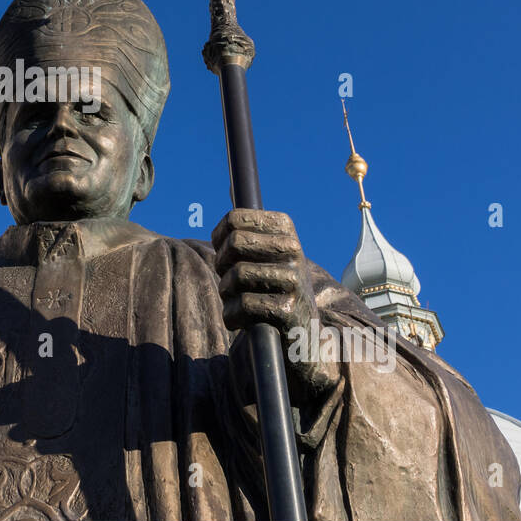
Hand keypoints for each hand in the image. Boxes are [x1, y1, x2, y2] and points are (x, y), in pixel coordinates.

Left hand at [212, 209, 337, 395]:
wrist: (301, 337)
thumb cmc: (271, 290)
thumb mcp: (263, 253)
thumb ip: (246, 227)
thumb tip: (231, 182)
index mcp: (285, 228)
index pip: (233, 218)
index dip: (219, 239)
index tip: (225, 254)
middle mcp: (294, 249)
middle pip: (234, 245)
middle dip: (221, 266)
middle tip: (228, 280)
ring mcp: (295, 279)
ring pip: (236, 276)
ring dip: (226, 295)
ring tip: (236, 302)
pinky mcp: (289, 310)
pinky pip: (242, 305)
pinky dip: (231, 317)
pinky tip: (240, 321)